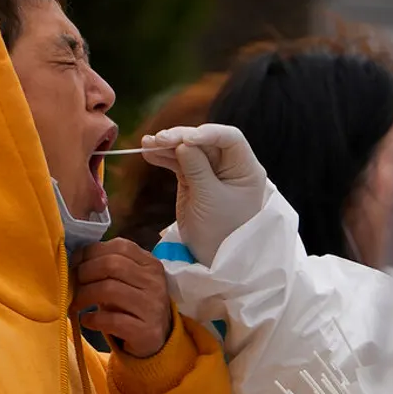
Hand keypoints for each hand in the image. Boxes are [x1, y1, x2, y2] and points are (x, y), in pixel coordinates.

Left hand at [71, 238, 173, 357]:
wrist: (157, 340)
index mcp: (150, 264)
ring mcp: (152, 306)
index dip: (91, 252)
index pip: (119, 246)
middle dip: (84, 273)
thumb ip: (109, 266)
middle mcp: (154, 282)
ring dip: (84, 296)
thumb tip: (74, 258)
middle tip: (73, 284)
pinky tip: (86, 320)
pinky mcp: (145, 331)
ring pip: (109, 289)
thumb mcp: (128, 281)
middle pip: (111, 265)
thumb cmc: (133, 305)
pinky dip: (92, 319)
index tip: (75, 263)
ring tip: (75, 304)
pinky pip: (111, 320)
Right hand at [141, 124, 267, 265]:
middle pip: (205, 141)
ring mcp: (210, 172)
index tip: (186, 139)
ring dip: (168, 145)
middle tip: (159, 140)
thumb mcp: (210, 199)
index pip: (230, 138)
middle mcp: (229, 165)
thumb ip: (197, 169)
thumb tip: (183, 143)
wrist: (212, 259)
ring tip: (147, 144)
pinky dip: (164, 158)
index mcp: (245, 168)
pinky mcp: (193, 180)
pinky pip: (178, 163)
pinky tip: (148, 153)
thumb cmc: (221, 232)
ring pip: (189, 150)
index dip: (208, 133)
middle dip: (181, 138)